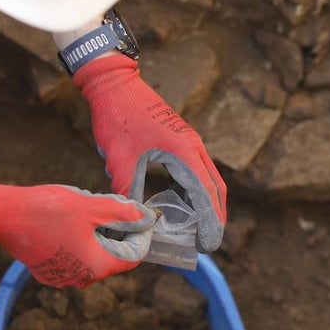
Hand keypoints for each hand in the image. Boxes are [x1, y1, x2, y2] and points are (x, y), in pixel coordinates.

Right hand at [0, 182, 154, 287]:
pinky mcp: (46, 271)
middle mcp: (81, 279)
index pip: (133, 257)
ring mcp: (61, 277)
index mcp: (97, 267)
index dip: (140, 235)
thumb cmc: (47, 210)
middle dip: (116, 232)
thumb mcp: (91, 206)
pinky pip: (72, 257)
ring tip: (85, 210)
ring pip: (92, 255)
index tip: (139, 214)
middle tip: (108, 206)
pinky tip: (67, 220)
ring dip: (96, 234)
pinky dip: (77, 241)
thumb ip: (122, 213)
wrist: (4, 216)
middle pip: (113, 256)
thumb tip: (145, 217)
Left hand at [73, 55, 226, 252]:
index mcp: (184, 151)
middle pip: (215, 188)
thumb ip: (130, 192)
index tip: (209, 245)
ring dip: (206, 204)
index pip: (206, 194)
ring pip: (208, 178)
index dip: (210, 222)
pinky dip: (195, 190)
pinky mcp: (180, 138)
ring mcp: (189, 140)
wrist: (114, 83)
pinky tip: (182, 204)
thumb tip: (135, 221)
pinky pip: (196, 169)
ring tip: (199, 229)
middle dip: (214, 217)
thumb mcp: (121, 160)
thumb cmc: (118, 118)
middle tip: (208, 244)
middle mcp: (193, 146)